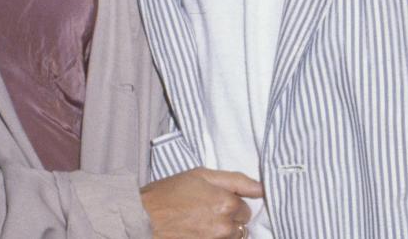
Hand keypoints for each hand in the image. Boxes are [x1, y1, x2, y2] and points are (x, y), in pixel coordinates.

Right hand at [141, 167, 262, 238]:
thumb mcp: (201, 175)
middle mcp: (225, 227)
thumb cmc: (170, 192)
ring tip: (201, 223)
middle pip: (241, 226)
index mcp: (227, 203)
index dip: (232, 202)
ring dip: (222, 233)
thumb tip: (261, 188)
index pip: (246, 208)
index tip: (216, 199)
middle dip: (230, 219)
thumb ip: (236, 180)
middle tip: (207, 210)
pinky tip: (197, 232)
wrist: (145, 218)